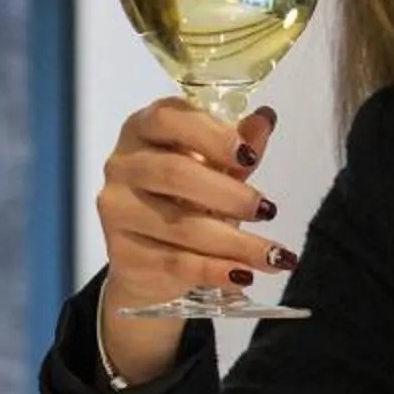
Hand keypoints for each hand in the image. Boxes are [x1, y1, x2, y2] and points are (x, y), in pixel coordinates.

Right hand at [91, 99, 292, 380]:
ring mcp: (118, 210)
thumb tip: (266, 118)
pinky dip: (216, 270)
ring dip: (236, 242)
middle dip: (229, 194)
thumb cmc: (185, 198)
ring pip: (179, 224)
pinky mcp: (123, 254)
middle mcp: (123, 165)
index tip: (248, 156)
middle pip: (174, 173)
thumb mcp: (217, 168)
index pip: (168, 118)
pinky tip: (245, 275)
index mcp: (143, 129)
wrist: (148, 259)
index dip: (210, 135)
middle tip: (269, 210)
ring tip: (276, 256)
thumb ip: (239, 146)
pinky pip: (176, 262)